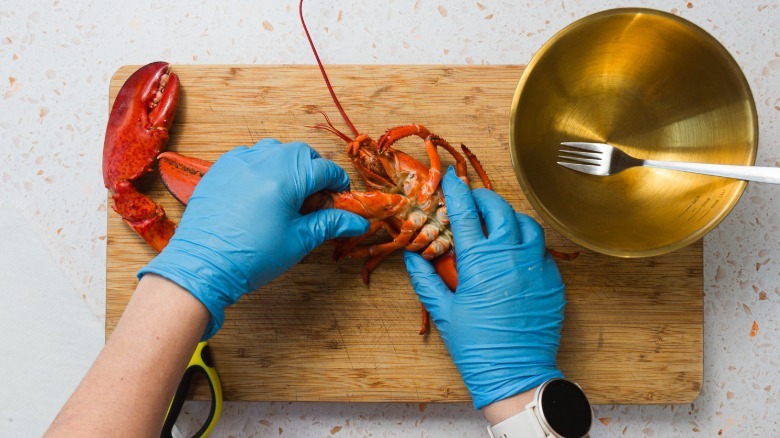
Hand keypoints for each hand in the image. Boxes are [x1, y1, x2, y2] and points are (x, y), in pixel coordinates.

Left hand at [139, 138, 369, 338]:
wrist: (203, 266)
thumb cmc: (254, 256)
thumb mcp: (299, 240)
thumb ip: (330, 223)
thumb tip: (359, 223)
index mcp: (287, 176)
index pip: (325, 169)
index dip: (338, 184)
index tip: (339, 200)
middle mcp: (263, 160)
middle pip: (301, 153)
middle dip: (314, 171)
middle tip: (315, 200)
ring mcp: (238, 162)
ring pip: (274, 150)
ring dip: (288, 165)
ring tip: (287, 195)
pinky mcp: (219, 169)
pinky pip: (248, 156)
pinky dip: (261, 167)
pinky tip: (260, 192)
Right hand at [404, 168, 564, 408]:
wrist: (516, 374)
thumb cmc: (475, 346)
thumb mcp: (444, 312)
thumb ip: (427, 279)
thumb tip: (413, 256)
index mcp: (480, 262)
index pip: (466, 212)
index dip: (456, 190)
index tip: (449, 178)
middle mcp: (510, 256)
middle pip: (499, 208)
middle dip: (483, 198)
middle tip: (472, 200)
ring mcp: (536, 267)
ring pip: (526, 224)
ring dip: (509, 217)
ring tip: (496, 224)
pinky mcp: (553, 280)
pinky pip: (542, 249)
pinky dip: (527, 243)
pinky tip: (515, 253)